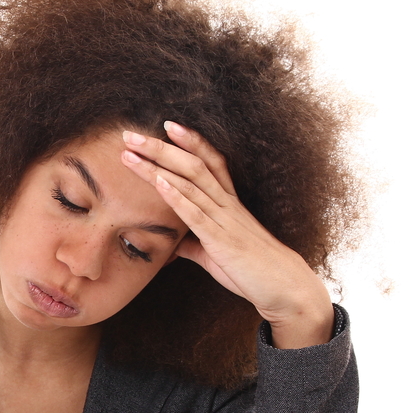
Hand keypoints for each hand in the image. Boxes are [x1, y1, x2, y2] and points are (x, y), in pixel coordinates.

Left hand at [121, 123, 333, 348]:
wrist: (282, 287)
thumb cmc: (250, 270)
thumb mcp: (215, 253)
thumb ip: (194, 244)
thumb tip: (174, 245)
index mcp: (228, 203)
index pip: (209, 161)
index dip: (189, 141)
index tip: (166, 126)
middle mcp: (227, 204)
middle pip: (193, 164)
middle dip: (160, 148)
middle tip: (130, 135)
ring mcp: (224, 219)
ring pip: (190, 182)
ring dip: (157, 166)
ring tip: (131, 153)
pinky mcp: (221, 239)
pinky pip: (196, 213)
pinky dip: (176, 196)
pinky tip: (159, 182)